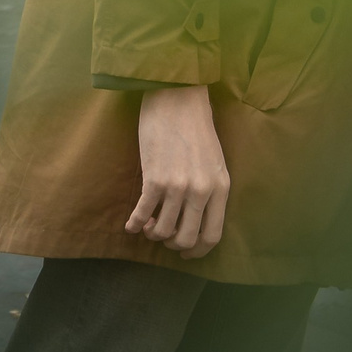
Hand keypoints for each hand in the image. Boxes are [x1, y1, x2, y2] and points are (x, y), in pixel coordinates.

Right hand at [124, 85, 228, 258]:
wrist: (177, 99)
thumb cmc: (196, 128)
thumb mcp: (215, 161)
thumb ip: (210, 190)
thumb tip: (195, 220)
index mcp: (221, 187)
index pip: (212, 235)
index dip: (197, 251)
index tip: (186, 253)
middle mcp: (201, 191)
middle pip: (186, 239)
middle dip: (172, 244)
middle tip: (164, 236)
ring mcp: (177, 187)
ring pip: (162, 232)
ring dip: (152, 234)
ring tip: (149, 225)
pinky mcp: (154, 179)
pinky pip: (142, 215)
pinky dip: (134, 224)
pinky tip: (131, 224)